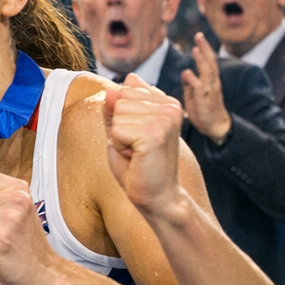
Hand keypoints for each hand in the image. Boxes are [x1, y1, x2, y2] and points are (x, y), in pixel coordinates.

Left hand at [104, 75, 187, 214]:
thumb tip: (114, 88)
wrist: (157, 196)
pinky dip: (119, 146)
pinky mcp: (156, 133)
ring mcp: (165, 118)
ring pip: (116, 114)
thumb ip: (116, 108)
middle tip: (135, 147)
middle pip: (118, 100)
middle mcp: (171, 106)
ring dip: (119, 138)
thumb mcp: (121, 130)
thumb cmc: (138, 165)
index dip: (119, 117)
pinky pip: (116, 130)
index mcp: (166, 102)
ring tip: (137, 152)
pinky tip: (136, 157)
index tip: (135, 137)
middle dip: (118, 126)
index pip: (123, 91)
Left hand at [179, 33, 231, 143]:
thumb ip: (190, 83)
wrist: (214, 127)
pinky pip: (199, 88)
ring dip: (201, 60)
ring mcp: (209, 91)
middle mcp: (212, 83)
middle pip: (210, 62)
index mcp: (209, 80)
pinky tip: (187, 73)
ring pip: (207, 72)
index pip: (208, 61)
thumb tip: (186, 71)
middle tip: (199, 36)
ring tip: (196, 48)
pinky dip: (193, 80)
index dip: (204, 49)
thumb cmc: (203, 110)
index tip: (199, 36)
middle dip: (205, 48)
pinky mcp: (205, 100)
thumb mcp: (194, 94)